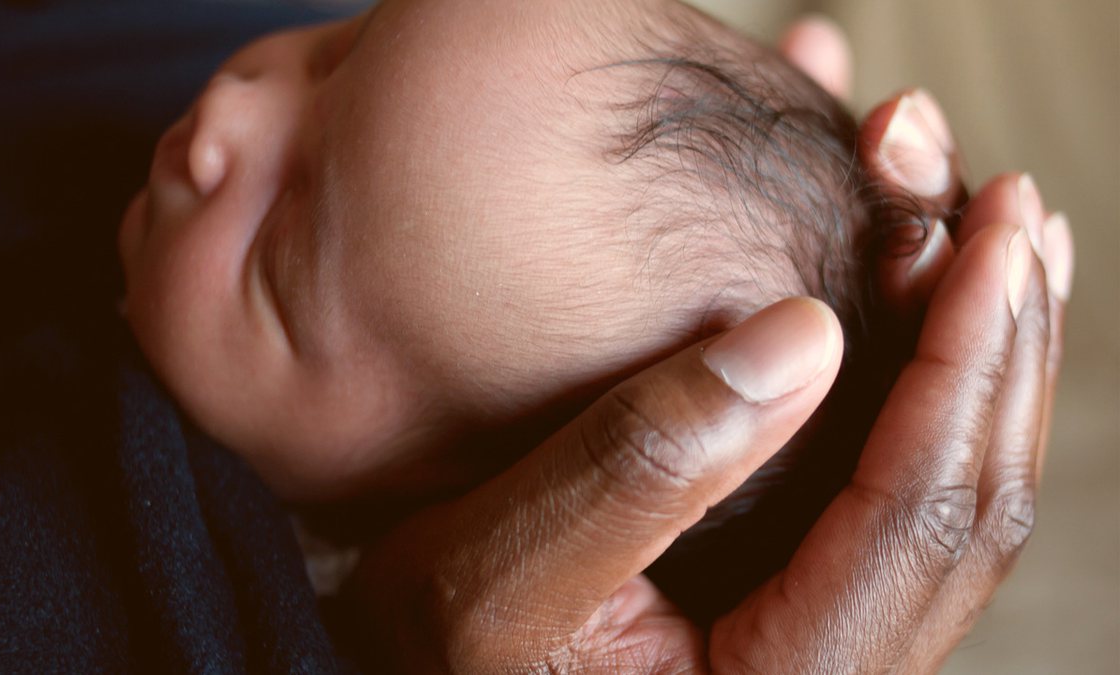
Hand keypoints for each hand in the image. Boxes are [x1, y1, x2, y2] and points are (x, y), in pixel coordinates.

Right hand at [336, 20, 1072, 673]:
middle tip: (1014, 214)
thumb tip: (805, 332)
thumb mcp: (494, 575)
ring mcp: (831, 642)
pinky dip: (939, 390)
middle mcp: (837, 674)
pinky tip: (943, 316)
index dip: (960, 364)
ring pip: (960, 496)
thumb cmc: (439, 655)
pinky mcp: (807, 602)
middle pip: (973, 503)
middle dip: (1002, 347)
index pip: (916, 515)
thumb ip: (638, 468)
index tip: (988, 236)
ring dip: (988, 360)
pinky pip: (909, 494)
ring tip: (1003, 246)